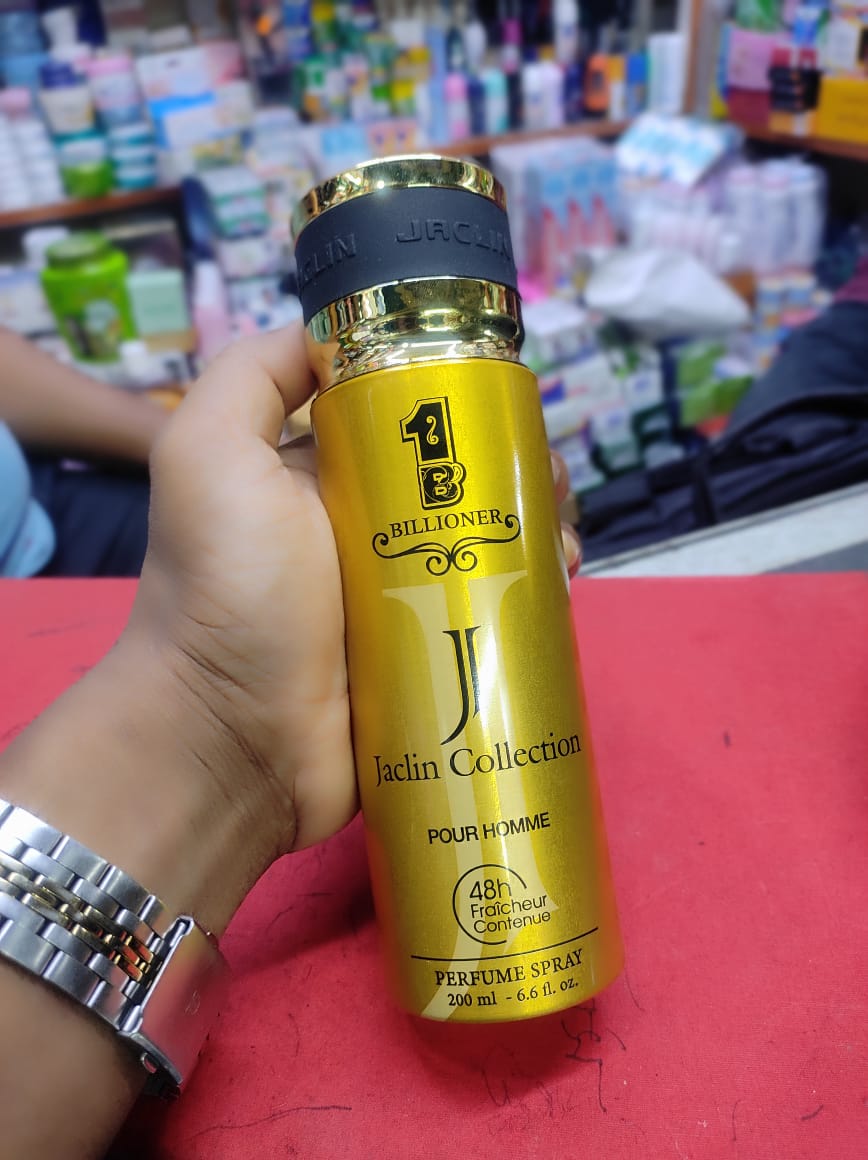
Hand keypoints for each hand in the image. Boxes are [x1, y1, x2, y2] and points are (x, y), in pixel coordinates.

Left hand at [125, 327, 581, 888]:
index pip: (413, 420)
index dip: (469, 407)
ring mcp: (404, 599)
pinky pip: (496, 619)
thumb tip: (331, 332)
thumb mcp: (209, 454)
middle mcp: (369, 530)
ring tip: (564, 551)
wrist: (230, 738)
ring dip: (543, 537)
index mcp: (324, 475)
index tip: (512, 417)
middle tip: (551, 496)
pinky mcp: (432, 658)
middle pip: (468, 482)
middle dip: (523, 476)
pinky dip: (537, 602)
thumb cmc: (226, 590)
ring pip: (495, 548)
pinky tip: (559, 594)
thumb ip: (253, 375)